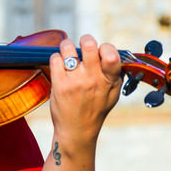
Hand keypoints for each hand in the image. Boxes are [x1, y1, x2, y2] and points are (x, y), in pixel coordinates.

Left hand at [49, 34, 121, 148]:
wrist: (77, 131)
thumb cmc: (95, 110)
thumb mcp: (113, 95)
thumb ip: (115, 75)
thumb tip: (114, 53)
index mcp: (108, 81)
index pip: (112, 55)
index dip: (106, 47)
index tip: (100, 51)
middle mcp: (92, 79)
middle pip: (88, 45)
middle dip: (85, 39)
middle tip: (83, 44)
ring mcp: (75, 81)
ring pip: (68, 48)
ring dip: (67, 46)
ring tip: (68, 50)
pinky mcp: (59, 84)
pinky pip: (55, 59)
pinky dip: (57, 57)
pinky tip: (60, 64)